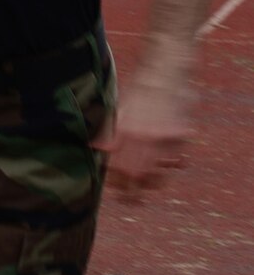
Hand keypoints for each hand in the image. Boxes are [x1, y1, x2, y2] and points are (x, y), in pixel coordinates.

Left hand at [96, 75, 192, 191]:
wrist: (164, 72)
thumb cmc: (138, 92)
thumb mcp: (118, 110)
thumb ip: (108, 131)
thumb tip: (94, 148)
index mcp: (124, 130)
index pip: (117, 166)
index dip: (116, 181)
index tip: (116, 190)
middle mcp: (143, 136)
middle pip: (137, 174)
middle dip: (134, 193)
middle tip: (133, 202)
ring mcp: (163, 136)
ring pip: (158, 172)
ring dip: (154, 184)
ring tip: (150, 187)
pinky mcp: (180, 135)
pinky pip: (176, 160)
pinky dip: (173, 167)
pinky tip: (168, 167)